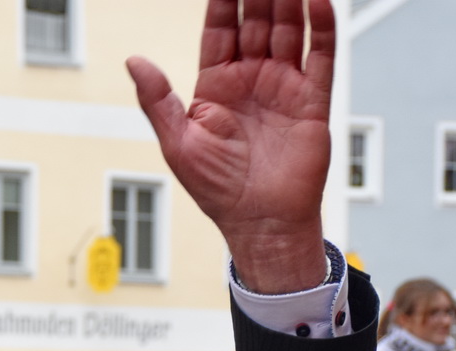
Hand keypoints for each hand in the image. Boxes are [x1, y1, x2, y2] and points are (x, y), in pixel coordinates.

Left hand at [128, 0, 334, 291]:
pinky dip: (321, 27)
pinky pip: (320, 56)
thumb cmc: (217, 190)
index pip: (219, 29)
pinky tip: (317, 2)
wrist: (261, 223)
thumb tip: (134, 60)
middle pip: (256, 20)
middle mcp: (251, 80)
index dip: (223, 0)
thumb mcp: (177, 143)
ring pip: (288, 29)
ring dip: (289, 1)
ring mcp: (283, 86)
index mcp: (216, 86)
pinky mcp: (312, 100)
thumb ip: (157, 99)